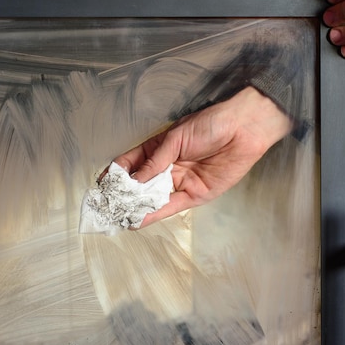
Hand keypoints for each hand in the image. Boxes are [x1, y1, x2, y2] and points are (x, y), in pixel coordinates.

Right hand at [112, 87, 293, 227]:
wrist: (243, 129)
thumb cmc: (210, 125)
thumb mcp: (176, 138)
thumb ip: (155, 162)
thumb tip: (132, 182)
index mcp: (158, 149)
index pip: (130, 164)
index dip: (114, 175)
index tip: (101, 186)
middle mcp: (166, 167)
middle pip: (139, 185)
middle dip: (123, 196)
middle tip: (106, 208)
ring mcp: (180, 182)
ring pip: (153, 199)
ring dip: (136, 208)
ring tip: (118, 217)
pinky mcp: (195, 194)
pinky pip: (171, 207)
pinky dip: (155, 214)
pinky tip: (139, 219)